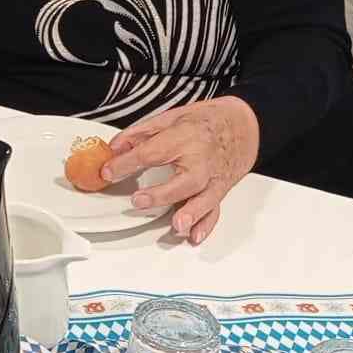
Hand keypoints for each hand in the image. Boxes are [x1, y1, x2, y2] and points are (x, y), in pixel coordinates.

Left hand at [102, 95, 259, 244]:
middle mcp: (202, 160)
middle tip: (138, 200)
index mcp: (186, 137)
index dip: (127, 163)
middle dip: (161, 193)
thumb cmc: (207, 120)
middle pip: (183, 180)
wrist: (244, 125)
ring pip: (203, 199)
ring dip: (190, 213)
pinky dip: (206, 224)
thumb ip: (141, 133)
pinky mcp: (220, 190)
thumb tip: (115, 147)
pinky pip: (214, 209)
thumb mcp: (172, 116)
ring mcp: (214, 177)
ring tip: (176, 225)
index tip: (108, 171)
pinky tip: (194, 235)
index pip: (152, 152)